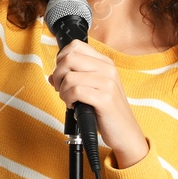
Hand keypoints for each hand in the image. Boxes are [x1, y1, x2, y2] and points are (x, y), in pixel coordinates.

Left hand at [48, 40, 149, 167]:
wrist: (126, 133)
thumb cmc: (106, 111)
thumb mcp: (92, 89)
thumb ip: (75, 77)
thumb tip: (51, 76)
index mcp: (105, 63)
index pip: (75, 46)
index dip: (61, 58)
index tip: (61, 74)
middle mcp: (108, 69)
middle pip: (69, 58)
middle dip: (58, 75)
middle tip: (60, 89)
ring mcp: (108, 83)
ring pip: (69, 76)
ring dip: (62, 91)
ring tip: (70, 100)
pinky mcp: (105, 98)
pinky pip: (75, 91)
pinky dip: (68, 99)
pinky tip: (75, 106)